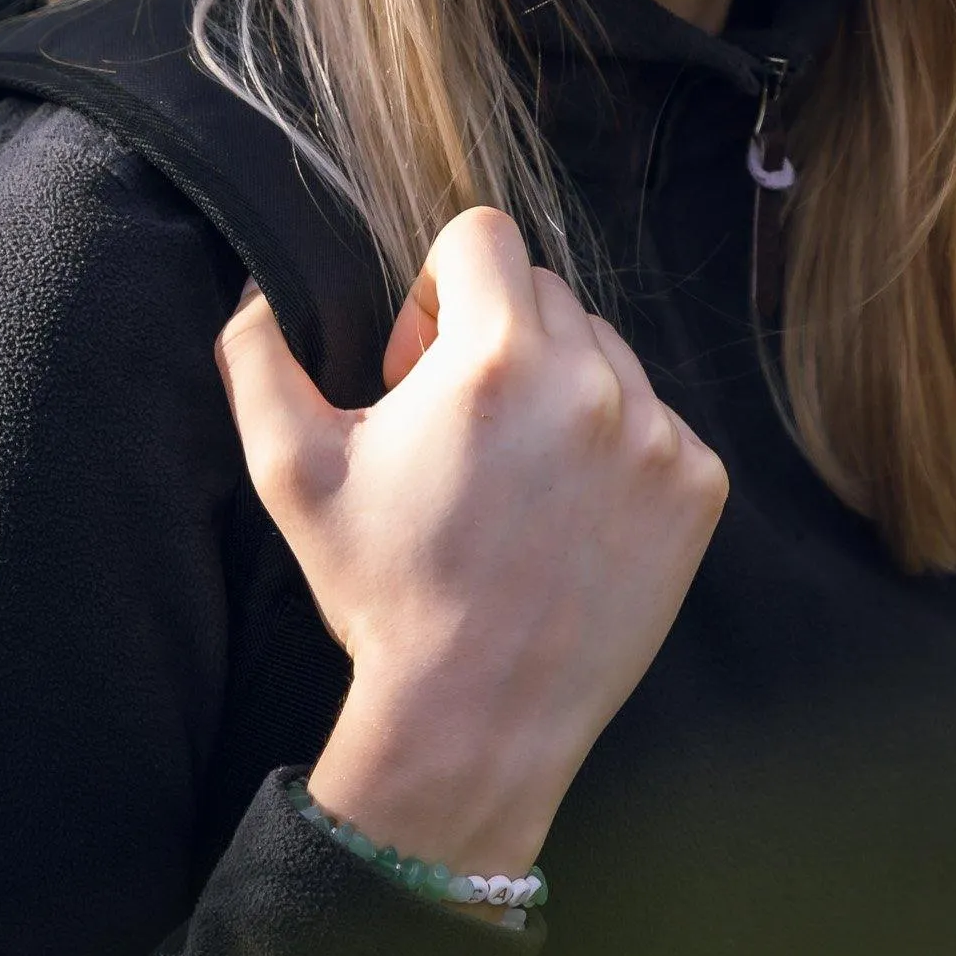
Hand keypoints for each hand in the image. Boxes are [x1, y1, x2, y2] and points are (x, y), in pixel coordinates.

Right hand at [214, 206, 726, 876]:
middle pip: (543, 292)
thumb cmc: (384, 592)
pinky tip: (567, 514)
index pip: (481, 234)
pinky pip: (656, 420)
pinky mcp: (698, 486)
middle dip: (495, 338)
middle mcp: (590, 381)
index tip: (419, 365)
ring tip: (517, 478)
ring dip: (559, 389)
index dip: (436, 287)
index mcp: (494, 357)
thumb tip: (257, 288)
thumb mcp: (293, 473)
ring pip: (603, 352)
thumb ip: (258, 357)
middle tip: (460, 431)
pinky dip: (614, 448)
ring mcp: (657, 434)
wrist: (476, 721)